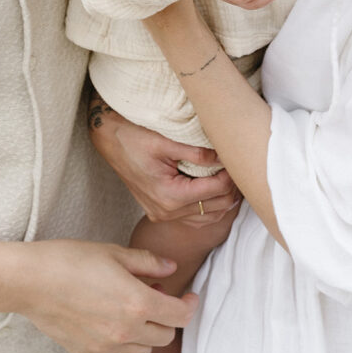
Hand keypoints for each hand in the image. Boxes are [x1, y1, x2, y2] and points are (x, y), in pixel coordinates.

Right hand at [12, 239, 197, 352]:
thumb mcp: (114, 253)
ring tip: (134, 309)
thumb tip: (170, 267)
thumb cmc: (70, 261)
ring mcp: (107, 346)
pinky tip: (114, 322)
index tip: (189, 296)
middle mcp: (125, 331)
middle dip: (168, 318)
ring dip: (147, 332)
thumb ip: (147, 263)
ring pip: (143, 349)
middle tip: (159, 297)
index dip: (189, 305)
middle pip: (165, 336)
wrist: (32, 281)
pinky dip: (124, 344)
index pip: (179, 315)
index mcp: (136, 302)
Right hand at [90, 99, 239, 226]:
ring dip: (223, 200)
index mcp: (170, 195)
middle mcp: (166, 211)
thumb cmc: (133, 136)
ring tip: (233, 179)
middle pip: (215, 207)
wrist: (109, 140)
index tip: (238, 160)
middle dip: (232, 188)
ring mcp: (162, 214)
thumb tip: (223, 157)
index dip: (231, 175)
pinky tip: (217, 191)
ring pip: (207, 216)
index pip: (215, 190)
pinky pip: (192, 216)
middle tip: (242, 169)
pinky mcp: (159, 211)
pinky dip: (209, 206)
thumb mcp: (166, 141)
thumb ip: (196, 152)